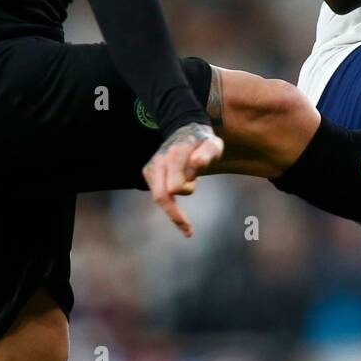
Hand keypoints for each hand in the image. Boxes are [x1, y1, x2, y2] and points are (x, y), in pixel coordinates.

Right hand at [142, 122, 223, 236]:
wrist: (184, 128)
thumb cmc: (202, 140)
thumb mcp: (213, 144)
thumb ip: (206, 154)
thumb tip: (195, 166)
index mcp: (176, 154)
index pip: (175, 186)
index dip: (187, 190)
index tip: (196, 184)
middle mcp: (160, 161)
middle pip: (161, 196)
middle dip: (174, 215)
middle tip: (188, 232)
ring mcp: (152, 166)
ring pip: (158, 197)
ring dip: (173, 206)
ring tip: (189, 204)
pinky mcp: (148, 171)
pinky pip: (157, 193)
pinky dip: (168, 200)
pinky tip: (177, 193)